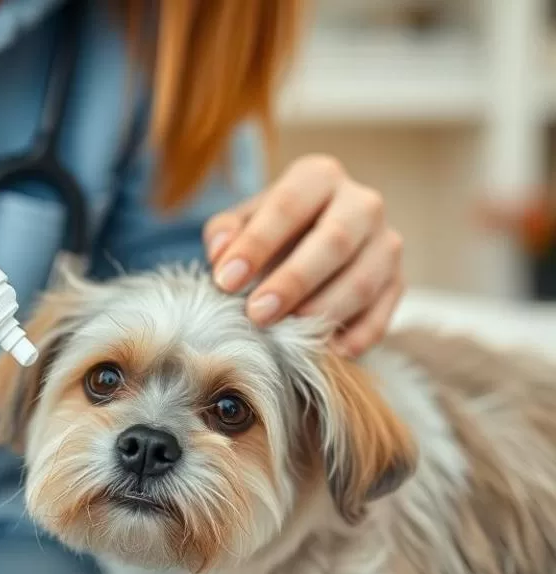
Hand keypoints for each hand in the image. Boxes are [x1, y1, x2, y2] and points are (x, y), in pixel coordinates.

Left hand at [203, 155, 403, 356]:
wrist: (310, 243)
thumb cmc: (269, 232)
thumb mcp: (241, 222)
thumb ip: (225, 233)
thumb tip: (221, 255)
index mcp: (319, 176)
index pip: (288, 206)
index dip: (256, 244)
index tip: (226, 280)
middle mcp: (362, 203)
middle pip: (335, 241)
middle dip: (294, 281)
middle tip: (257, 314)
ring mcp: (386, 243)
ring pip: (363, 280)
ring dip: (324, 311)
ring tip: (288, 336)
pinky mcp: (397, 282)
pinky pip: (383, 314)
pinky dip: (356, 337)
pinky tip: (326, 352)